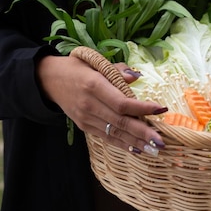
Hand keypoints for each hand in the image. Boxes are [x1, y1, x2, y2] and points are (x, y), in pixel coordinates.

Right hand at [37, 55, 166, 154]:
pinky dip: (122, 144)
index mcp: (94, 85)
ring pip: (114, 133)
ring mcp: (86, 118)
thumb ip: (117, 70)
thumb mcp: (95, 61)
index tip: (161, 109)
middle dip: (143, 132)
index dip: (142, 108)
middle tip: (162, 140)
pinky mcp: (84, 126)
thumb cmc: (76, 68)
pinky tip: (138, 149)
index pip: (122, 102)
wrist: (48, 80)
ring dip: (136, 142)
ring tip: (155, 148)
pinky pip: (106, 137)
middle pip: (121, 122)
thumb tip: (136, 77)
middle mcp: (90, 105)